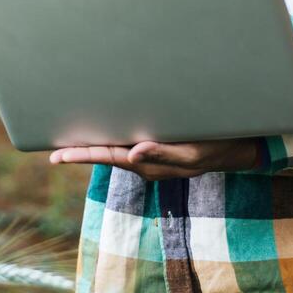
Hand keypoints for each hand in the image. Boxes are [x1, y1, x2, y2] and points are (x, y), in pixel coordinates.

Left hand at [48, 137, 260, 180]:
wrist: (239, 148)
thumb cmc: (216, 147)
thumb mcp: (193, 153)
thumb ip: (163, 154)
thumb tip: (133, 154)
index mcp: (150, 164)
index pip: (108, 157)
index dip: (81, 155)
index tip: (56, 156)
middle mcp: (145, 162)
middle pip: (106, 154)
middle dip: (80, 150)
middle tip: (53, 149)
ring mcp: (151, 157)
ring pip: (116, 149)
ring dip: (94, 144)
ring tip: (70, 139)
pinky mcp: (158, 148)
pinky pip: (128, 144)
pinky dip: (112, 138)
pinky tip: (105, 129)